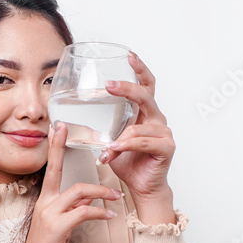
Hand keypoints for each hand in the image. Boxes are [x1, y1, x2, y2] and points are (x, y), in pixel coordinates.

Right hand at [3, 121, 120, 242]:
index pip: (50, 169)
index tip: (57, 129)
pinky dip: (99, 212)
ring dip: (101, 192)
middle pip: (58, 170)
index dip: (54, 148)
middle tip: (68, 129)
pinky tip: (110, 216)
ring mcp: (50, 214)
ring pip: (79, 192)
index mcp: (45, 200)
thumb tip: (88, 200)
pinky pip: (84, 212)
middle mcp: (45, 202)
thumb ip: (72, 208)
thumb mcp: (59, 225)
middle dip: (61, 148)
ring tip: (116, 195)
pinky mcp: (58, 227)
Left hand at [97, 51, 174, 201]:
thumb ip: (103, 129)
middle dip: (127, 88)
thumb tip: (76, 120)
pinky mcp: (166, 148)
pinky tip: (113, 151)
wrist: (142, 187)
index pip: (146, 86)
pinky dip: (126, 146)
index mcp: (146, 114)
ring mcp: (164, 133)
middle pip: (145, 96)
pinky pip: (143, 143)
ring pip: (138, 126)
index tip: (128, 55)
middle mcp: (157, 120)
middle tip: (109, 85)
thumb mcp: (112, 141)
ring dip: (119, 137)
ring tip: (106, 148)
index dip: (139, 69)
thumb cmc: (129, 164)